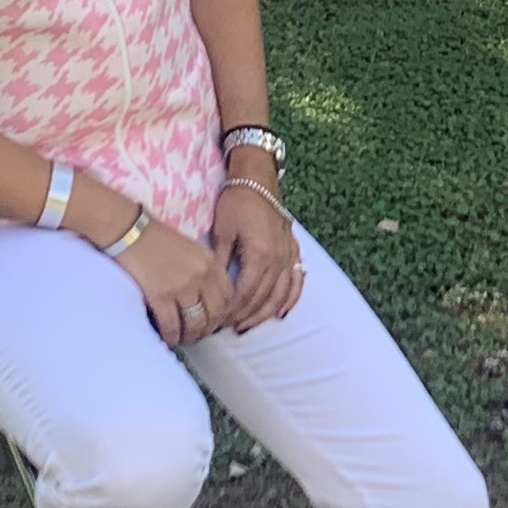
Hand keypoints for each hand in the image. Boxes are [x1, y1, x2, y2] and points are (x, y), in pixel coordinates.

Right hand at [111, 216, 230, 348]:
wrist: (129, 231)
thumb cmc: (156, 239)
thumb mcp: (191, 250)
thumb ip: (203, 270)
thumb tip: (205, 299)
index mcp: (211, 262)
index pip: (228, 296)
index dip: (222, 314)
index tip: (213, 321)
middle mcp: (202, 275)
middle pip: (215, 313)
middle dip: (208, 329)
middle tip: (199, 334)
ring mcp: (183, 286)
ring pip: (195, 323)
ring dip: (190, 336)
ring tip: (183, 339)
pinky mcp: (161, 295)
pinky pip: (172, 326)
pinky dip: (171, 337)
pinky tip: (167, 339)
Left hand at [208, 178, 305, 328]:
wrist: (258, 180)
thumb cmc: (236, 202)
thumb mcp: (221, 231)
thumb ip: (219, 261)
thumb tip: (210, 288)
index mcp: (259, 255)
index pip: (245, 293)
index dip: (231, 310)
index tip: (217, 321)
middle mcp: (278, 260)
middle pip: (263, 298)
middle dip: (245, 316)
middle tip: (227, 328)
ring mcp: (289, 256)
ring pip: (280, 295)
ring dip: (264, 314)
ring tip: (247, 326)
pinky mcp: (293, 251)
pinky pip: (297, 282)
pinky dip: (290, 299)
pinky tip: (281, 313)